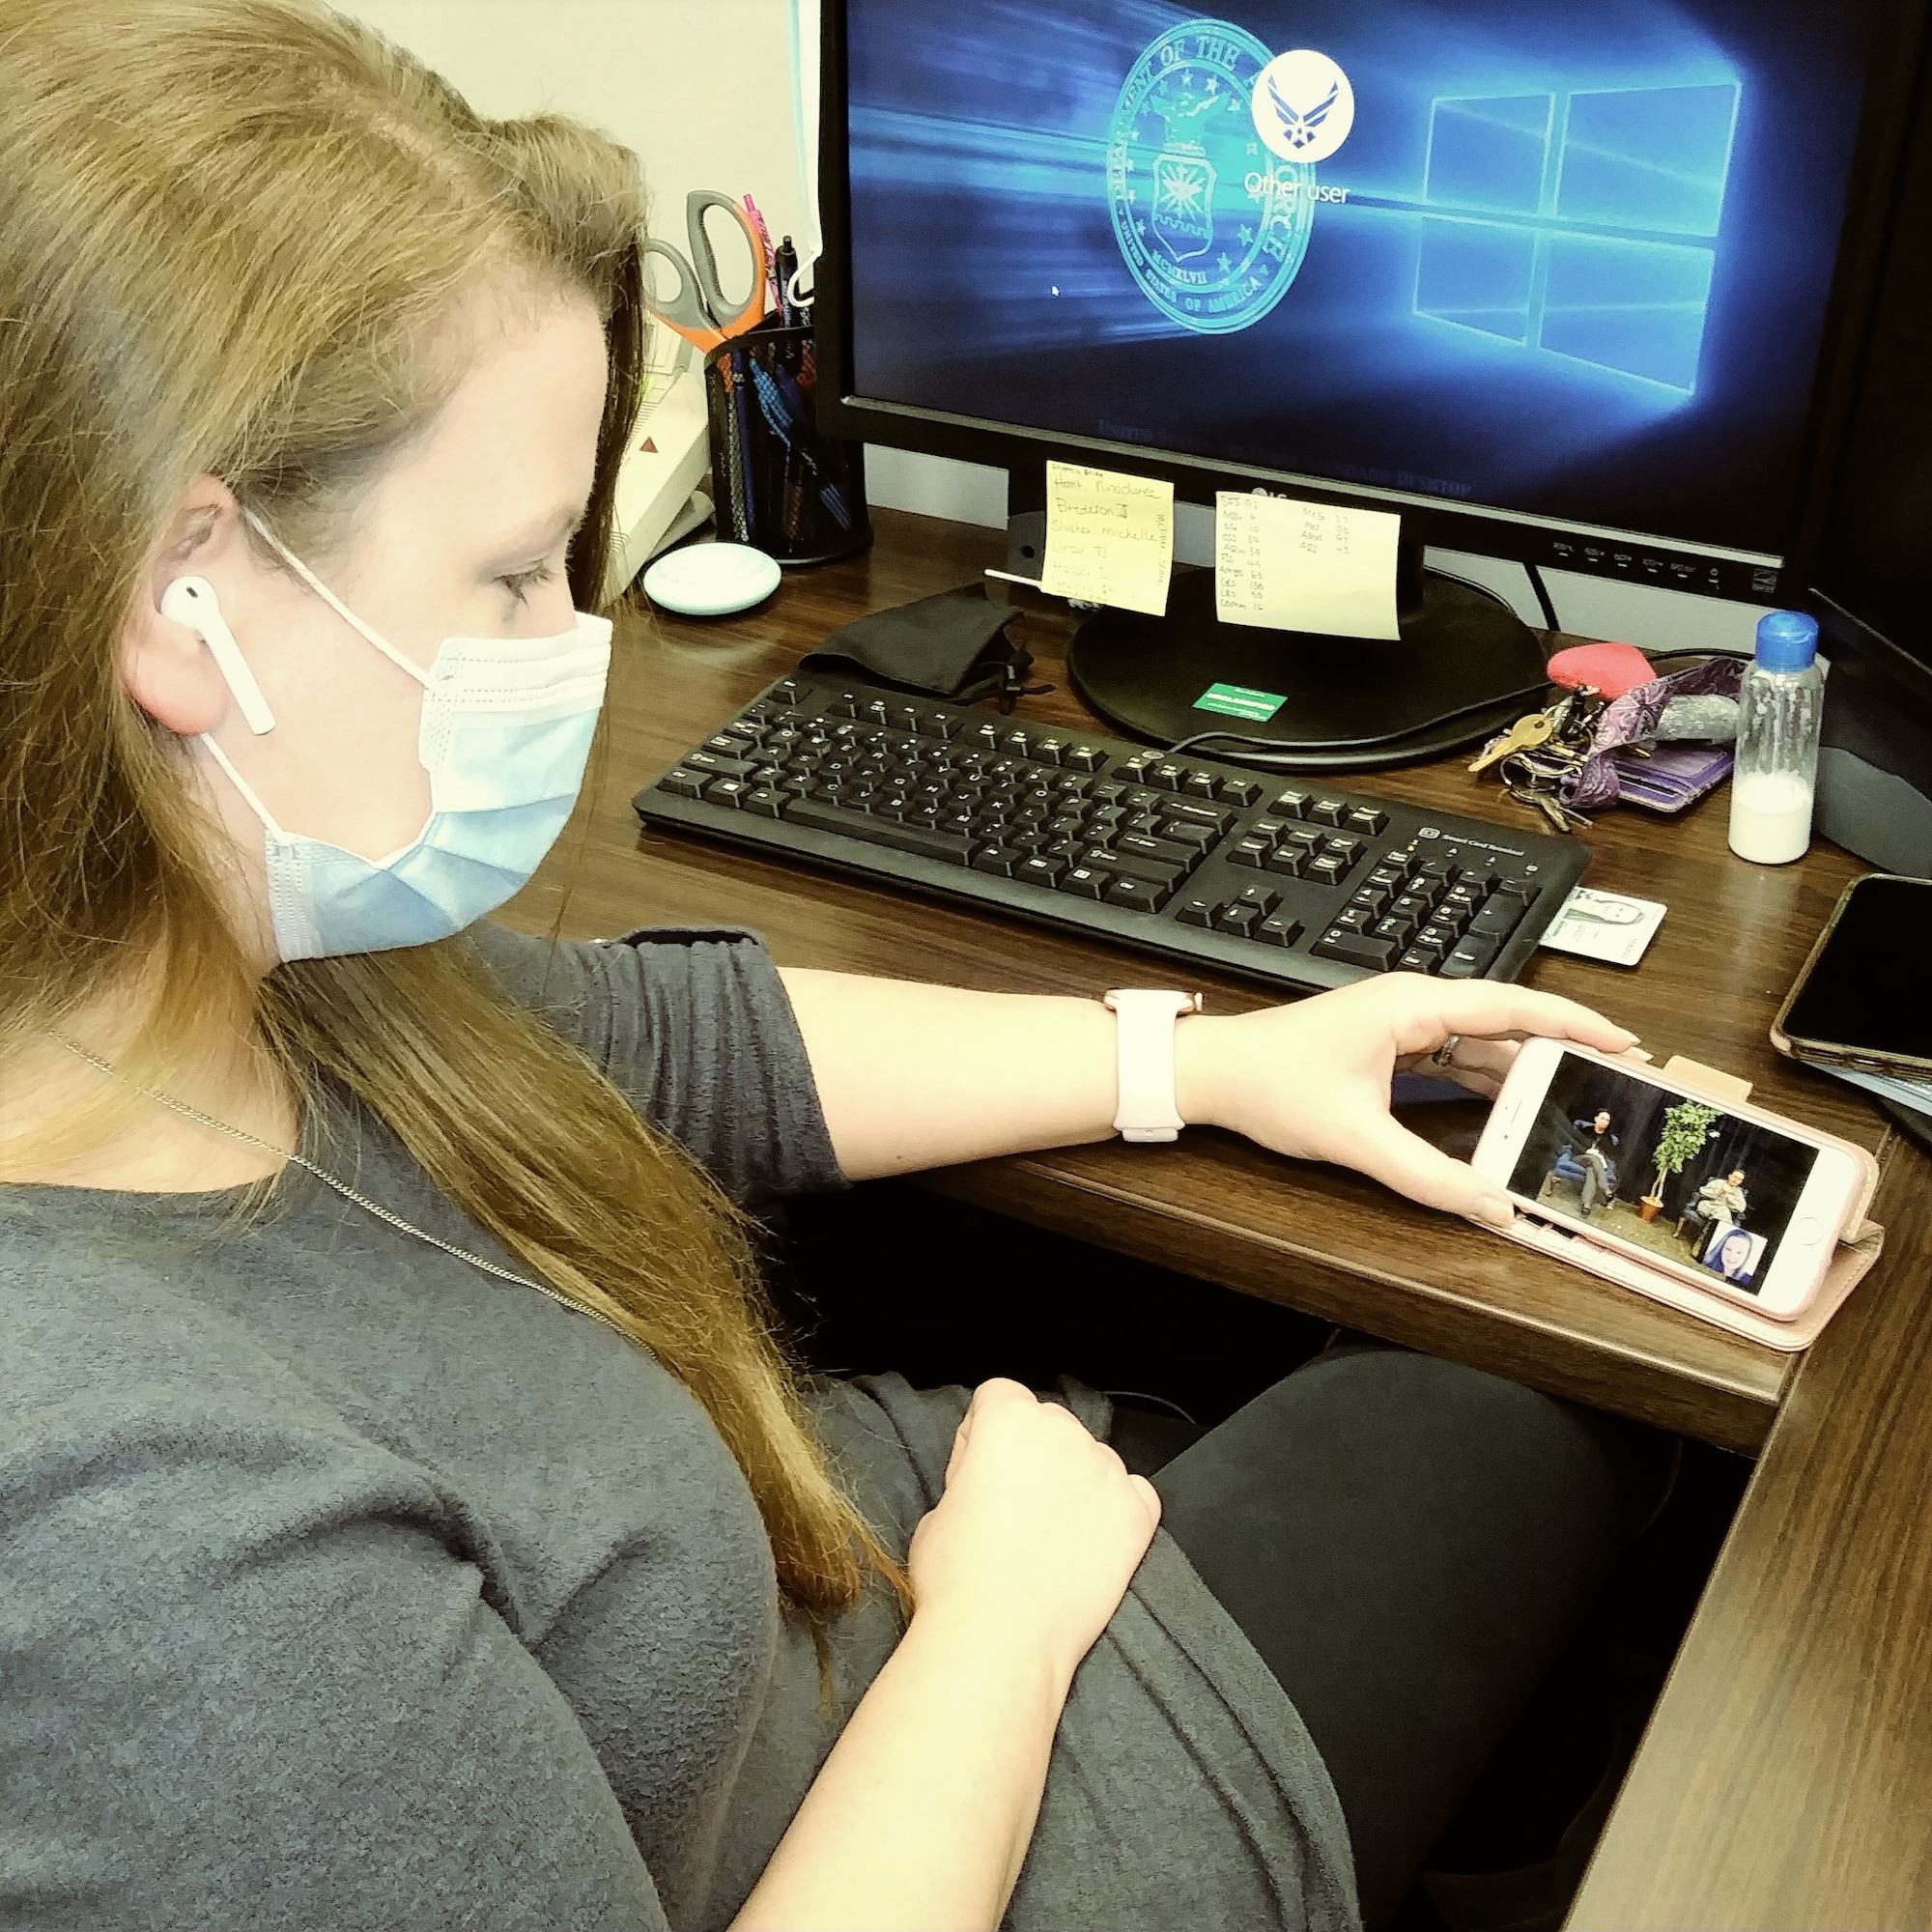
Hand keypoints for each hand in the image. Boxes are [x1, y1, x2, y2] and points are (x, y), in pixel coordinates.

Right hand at [907, 1380, 1160, 1687]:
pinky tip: (1089, 1542)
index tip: (980, 1468)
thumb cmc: (959, 1578)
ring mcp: (1105, 1471)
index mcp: (1007, 1420)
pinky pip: (1133, 1493)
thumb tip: (987, 1481)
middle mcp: (1062, 1433)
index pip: (999, 1397)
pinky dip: (1116, 1511)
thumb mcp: (937, 1507)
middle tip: (1013, 1507)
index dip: (984, 1434)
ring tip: (1049, 1537)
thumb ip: (971, 1475)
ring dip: (1074, 1482)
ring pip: (1091, 1458)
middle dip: (1033, 1455)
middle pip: (1049, 1423)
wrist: (999, 1637)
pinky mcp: (1136, 1512)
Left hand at [1176, 976, 1637, 1227]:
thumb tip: (1492, 1208)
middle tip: (1617, 1083)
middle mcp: (1414, 1007)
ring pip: (1483, 1048)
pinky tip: (1517, 1114)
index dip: (1575, 1023)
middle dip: (1562, 1053)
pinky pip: (1456, 1062)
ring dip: (1526, 1075)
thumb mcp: (1356, 1138)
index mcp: (1413, 1006)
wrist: (1214, 1074)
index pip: (1514, 1006)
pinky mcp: (1391, 1049)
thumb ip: (1427, 1177)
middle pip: (1507, 1026)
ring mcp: (1403, 1027)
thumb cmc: (1271, 1084)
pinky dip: (1489, 1086)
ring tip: (1579, 1105)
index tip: (1626, 1043)